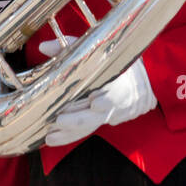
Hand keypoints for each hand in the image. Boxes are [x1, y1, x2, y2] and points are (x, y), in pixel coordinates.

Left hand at [37, 39, 157, 146]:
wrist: (141, 77)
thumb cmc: (113, 59)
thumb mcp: (94, 49)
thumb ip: (70, 47)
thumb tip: (44, 47)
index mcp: (116, 80)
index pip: (114, 94)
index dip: (106, 100)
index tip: (95, 103)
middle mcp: (114, 101)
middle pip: (97, 115)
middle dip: (79, 119)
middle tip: (59, 120)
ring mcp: (110, 114)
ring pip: (90, 126)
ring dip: (69, 133)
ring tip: (50, 137)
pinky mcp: (106, 121)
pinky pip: (87, 130)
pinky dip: (70, 136)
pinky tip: (54, 138)